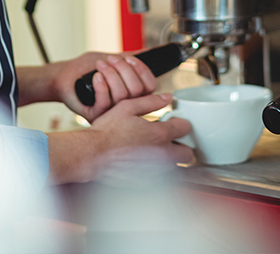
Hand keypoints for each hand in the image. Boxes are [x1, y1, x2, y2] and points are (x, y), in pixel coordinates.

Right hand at [47, 93, 192, 182]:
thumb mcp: (127, 107)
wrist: (91, 155)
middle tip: (171, 141)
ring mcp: (154, 171)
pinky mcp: (145, 182)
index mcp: (159, 134)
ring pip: (175, 168)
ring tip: (154, 153)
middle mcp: (161, 155)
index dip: (180, 123)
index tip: (173, 124)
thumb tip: (166, 97)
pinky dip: (156, 172)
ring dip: (170, 160)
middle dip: (183, 146)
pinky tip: (143, 164)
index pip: (186, 128)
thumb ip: (151, 102)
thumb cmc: (105, 133)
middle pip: (188, 154)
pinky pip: (160, 179)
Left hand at [52, 50, 158, 121]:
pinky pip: (105, 103)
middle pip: (137, 89)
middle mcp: (125, 105)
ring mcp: (111, 112)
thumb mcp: (111, 60)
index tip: (129, 58)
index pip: (149, 86)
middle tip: (109, 60)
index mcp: (132, 93)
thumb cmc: (86, 69)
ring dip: (111, 74)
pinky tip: (96, 76)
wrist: (64, 76)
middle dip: (124, 69)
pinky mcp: (96, 115)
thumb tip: (148, 51)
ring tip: (99, 65)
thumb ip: (130, 57)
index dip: (142, 70)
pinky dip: (101, 86)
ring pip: (122, 95)